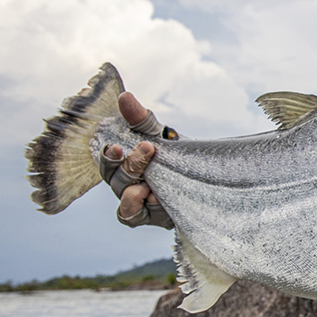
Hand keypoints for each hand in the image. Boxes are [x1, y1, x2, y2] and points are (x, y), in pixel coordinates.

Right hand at [100, 92, 173, 228]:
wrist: (209, 175)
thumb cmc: (176, 153)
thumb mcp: (161, 135)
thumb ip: (141, 119)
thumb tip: (125, 97)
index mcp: (124, 166)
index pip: (108, 163)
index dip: (108, 158)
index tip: (116, 146)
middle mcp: (128, 188)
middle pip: (117, 183)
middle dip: (130, 166)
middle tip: (148, 148)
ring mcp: (143, 207)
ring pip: (126, 207)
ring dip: (132, 195)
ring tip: (145, 186)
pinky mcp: (159, 219)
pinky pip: (142, 219)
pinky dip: (146, 210)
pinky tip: (156, 199)